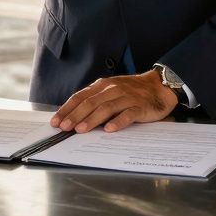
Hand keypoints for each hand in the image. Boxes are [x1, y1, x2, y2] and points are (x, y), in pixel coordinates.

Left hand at [50, 70, 176, 132]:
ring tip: (80, 130)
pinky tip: (109, 129)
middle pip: (90, 103)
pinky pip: (127, 114)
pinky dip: (118, 121)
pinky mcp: (140, 107)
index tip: (56, 121)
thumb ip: (95, 100)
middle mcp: (112, 90)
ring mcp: (126, 98)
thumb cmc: (131, 91)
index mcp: (102, 86)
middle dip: (75, 116)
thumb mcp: (110, 91)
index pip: (80, 97)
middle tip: (64, 127)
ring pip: (106, 108)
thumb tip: (74, 116)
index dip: (67, 109)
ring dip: (92, 119)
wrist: (158, 86)